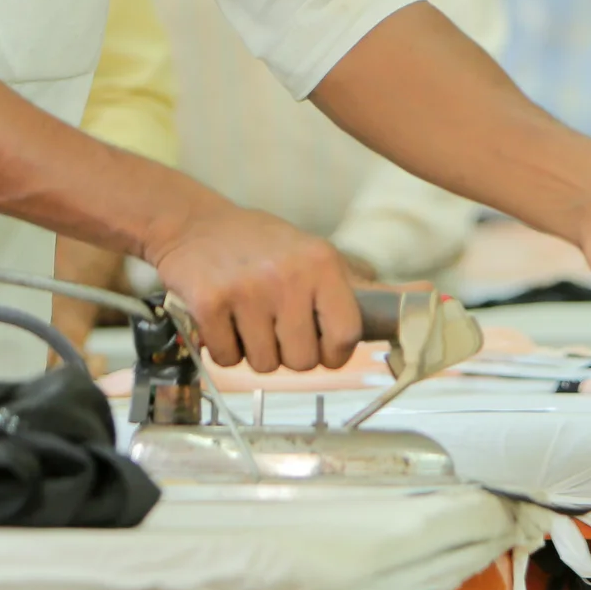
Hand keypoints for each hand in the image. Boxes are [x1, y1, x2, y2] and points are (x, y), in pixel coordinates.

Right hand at [143, 198, 362, 372]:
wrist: (192, 224)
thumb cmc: (257, 244)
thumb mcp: (308, 252)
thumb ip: (339, 288)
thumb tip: (398, 308)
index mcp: (322, 263)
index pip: (347, 334)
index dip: (334, 354)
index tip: (320, 350)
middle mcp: (289, 276)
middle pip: (303, 361)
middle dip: (288, 355)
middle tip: (273, 328)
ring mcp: (248, 290)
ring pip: (264, 365)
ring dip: (253, 352)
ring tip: (246, 319)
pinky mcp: (210, 304)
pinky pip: (227, 359)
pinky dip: (223, 349)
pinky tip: (222, 320)